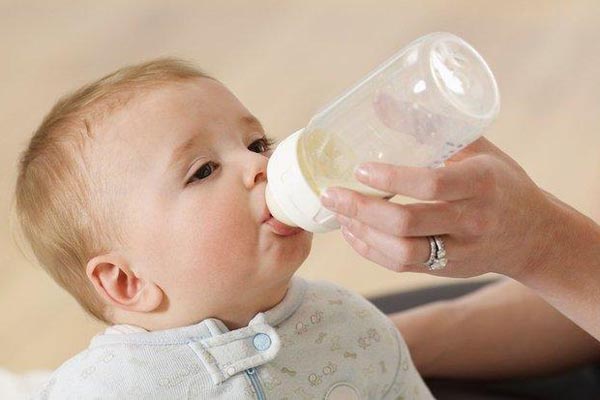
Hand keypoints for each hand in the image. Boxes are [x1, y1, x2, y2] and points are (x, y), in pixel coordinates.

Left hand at [320, 138, 556, 278]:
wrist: (534, 235)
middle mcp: (472, 220)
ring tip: (339, 214)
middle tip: (331, 195)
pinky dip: (372, 251)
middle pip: (407, 223)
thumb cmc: (501, 182)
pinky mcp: (448, 269)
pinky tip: (354, 233)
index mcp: (481, 182)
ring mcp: (460, 250)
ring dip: (363, 234)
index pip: (431, 184)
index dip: (391, 178)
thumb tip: (379, 101)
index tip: (360, 169)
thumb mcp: (476, 148)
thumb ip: (429, 127)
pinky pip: (403, 266)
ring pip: (402, 252)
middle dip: (362, 209)